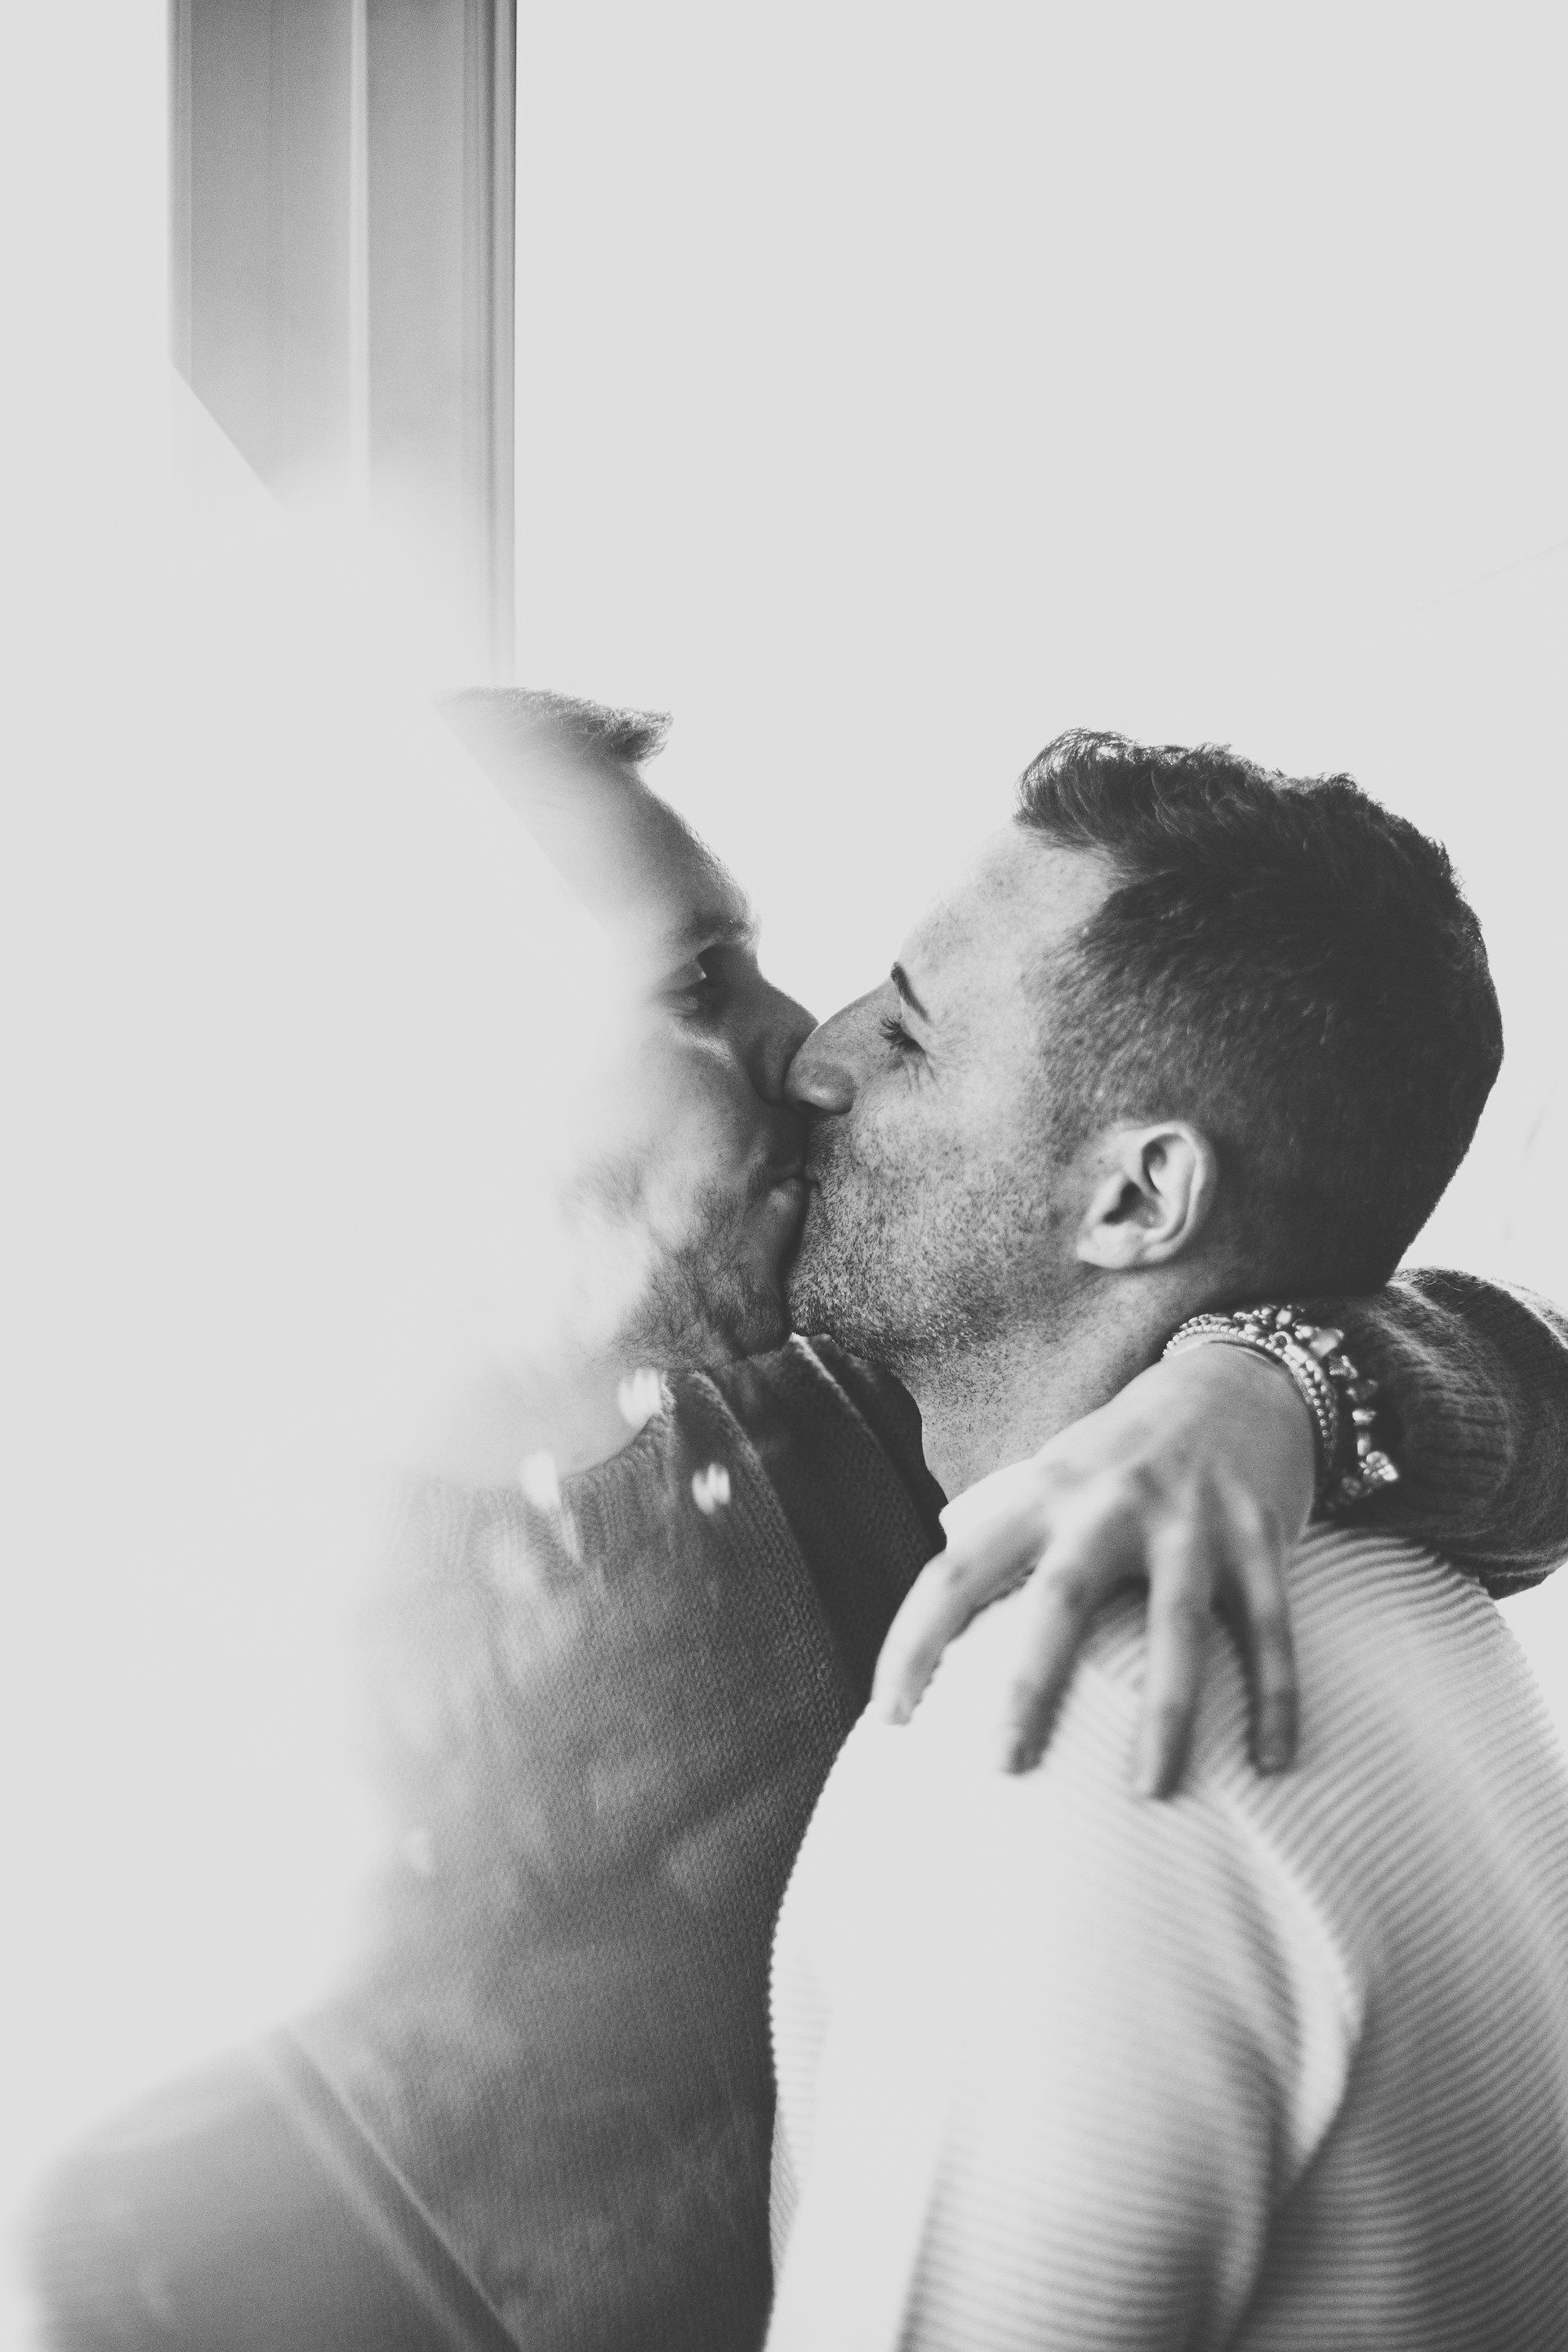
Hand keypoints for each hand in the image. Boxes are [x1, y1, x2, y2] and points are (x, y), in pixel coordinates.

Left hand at [871, 1344, 1315, 1794]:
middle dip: (1031, 1685)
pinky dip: (1277, 1699)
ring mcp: (1191, 1520)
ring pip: (1176, 1626)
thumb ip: (1004, 1537)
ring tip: (1150, 1792)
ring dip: (1166, 1714)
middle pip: (1061, 1598)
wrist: (1236, 1380)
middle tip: (1006, 1768)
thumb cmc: (1123, 1454)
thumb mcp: (1053, 1475)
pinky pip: (1270, 1630)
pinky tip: (1273, 1764)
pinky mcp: (1260, 1537)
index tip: (888, 1717)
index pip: (958, 1568)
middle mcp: (1111, 1503)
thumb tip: (935, 1625)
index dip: (913, 1640)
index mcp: (1043, 1493)